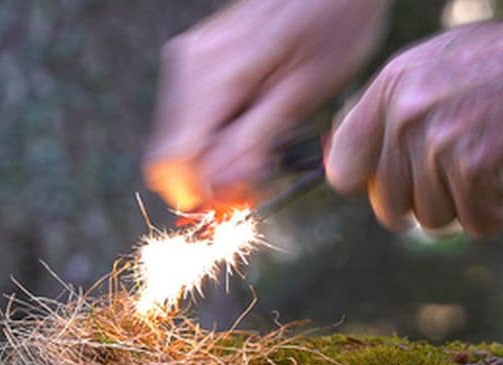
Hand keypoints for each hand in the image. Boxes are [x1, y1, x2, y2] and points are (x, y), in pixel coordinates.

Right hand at [143, 0, 389, 210]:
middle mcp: (188, 66)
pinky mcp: (195, 59)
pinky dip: (216, 133)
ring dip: (215, 155)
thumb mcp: (303, 94)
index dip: (200, 191)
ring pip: (179, 138)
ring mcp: (188, 59)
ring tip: (265, 140)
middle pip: (171, 153)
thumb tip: (215, 190)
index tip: (240, 197)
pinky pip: (191, 116)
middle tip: (262, 170)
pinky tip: (254, 120)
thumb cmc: (332, 29)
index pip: (171, 160)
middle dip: (211, 175)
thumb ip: (253, 143)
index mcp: (213, 77)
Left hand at [327, 6, 502, 237]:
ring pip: (433, 219)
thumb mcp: (435, 72)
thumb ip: (388, 117)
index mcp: (389, 87)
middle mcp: (405, 113)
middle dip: (427, 200)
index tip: (393, 185)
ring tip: (496, 158)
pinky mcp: (475, 167)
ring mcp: (438, 140)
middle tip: (462, 173)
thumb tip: (344, 174)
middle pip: (389, 206)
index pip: (343, 167)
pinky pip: (478, 223)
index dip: (368, 187)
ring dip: (470, 202)